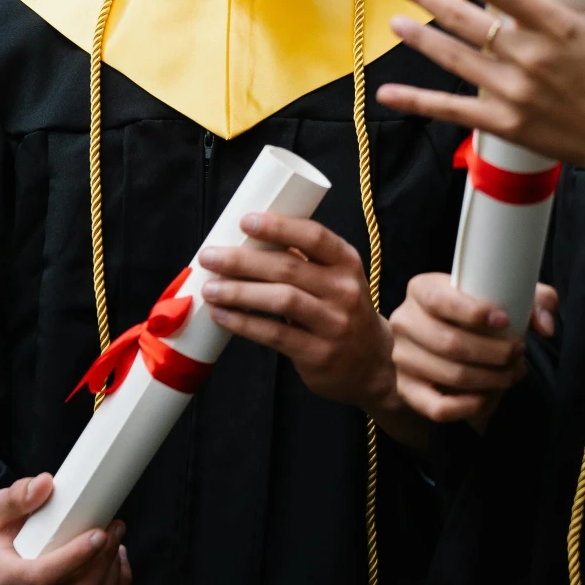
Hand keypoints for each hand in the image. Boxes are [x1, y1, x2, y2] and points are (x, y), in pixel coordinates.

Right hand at [0, 475, 130, 584]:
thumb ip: (17, 497)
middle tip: (114, 528)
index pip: (42, 578)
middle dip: (102, 561)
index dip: (75, 558)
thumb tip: (45, 483)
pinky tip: (114, 565)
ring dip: (112, 576)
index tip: (99, 533)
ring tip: (116, 543)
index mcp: (2, 580)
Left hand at [199, 214, 396, 416]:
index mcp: (347, 262)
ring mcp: (333, 323)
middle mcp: (344, 290)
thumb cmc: (344, 311)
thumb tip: (251, 241)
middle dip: (243, 260)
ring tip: (210, 288)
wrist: (374, 364)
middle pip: (288, 268)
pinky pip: (275, 334)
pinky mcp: (318, 353)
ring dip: (239, 292)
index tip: (245, 221)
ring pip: (281, 300)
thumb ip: (304, 261)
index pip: (314, 237)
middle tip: (210, 256)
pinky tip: (223, 315)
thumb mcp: (338, 279)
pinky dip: (244, 323)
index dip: (279, 227)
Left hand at [375, 0, 584, 190]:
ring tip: (394, 21)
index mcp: (556, 25)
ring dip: (420, 39)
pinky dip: (419, 102)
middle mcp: (530, 56)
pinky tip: (388, 94)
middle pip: (465, 20)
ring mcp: (515, 92)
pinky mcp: (507, 124)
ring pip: (456, 59)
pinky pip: (455, 111)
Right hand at [390, 275, 558, 427]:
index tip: (505, 321)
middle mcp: (405, 322)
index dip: (474, 313)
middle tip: (519, 353)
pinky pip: (437, 408)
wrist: (440, 336)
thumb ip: (535, 299)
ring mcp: (402, 358)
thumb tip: (545, 326)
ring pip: (450, 376)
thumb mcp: (503, 293)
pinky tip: (490, 397)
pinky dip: (468, 406)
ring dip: (491, 379)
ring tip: (513, 373)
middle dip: (495, 353)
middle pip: (451, 343)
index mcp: (421, 289)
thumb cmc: (477, 311)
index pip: (441, 301)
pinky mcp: (407, 390)